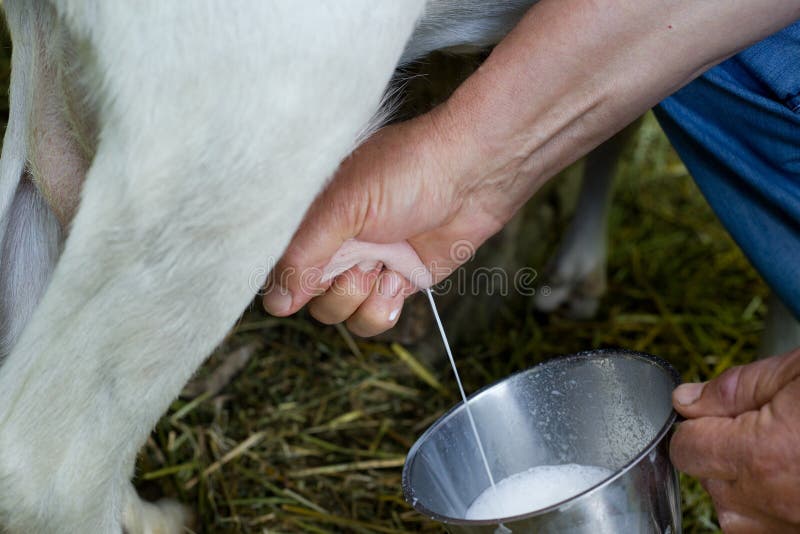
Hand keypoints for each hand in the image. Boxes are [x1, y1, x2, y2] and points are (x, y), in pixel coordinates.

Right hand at [262, 108, 527, 335]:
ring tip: (384, 265)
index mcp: (310, 218)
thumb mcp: (342, 206)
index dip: (292, 278)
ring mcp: (365, 266)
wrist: (472, 175)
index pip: (278, 267)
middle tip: (362, 257)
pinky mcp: (395, 283)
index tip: (315, 269)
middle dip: (335, 286)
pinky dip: (382, 307)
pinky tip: (399, 277)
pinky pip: (372, 318)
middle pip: (308, 299)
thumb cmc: (405, 172)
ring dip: (359, 298)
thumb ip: (303, 255)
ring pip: (338, 314)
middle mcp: (333, 245)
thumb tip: (275, 303)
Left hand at [671, 348, 799, 531]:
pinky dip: (770, 504)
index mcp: (759, 453)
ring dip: (745, 484)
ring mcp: (787, 526)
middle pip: (706, 479)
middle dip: (721, 452)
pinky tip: (792, 475)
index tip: (712, 414)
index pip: (684, 448)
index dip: (694, 425)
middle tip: (763, 429)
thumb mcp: (795, 373)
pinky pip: (764, 525)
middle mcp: (769, 499)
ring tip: (783, 453)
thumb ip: (733, 387)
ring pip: (733, 510)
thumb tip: (685, 399)